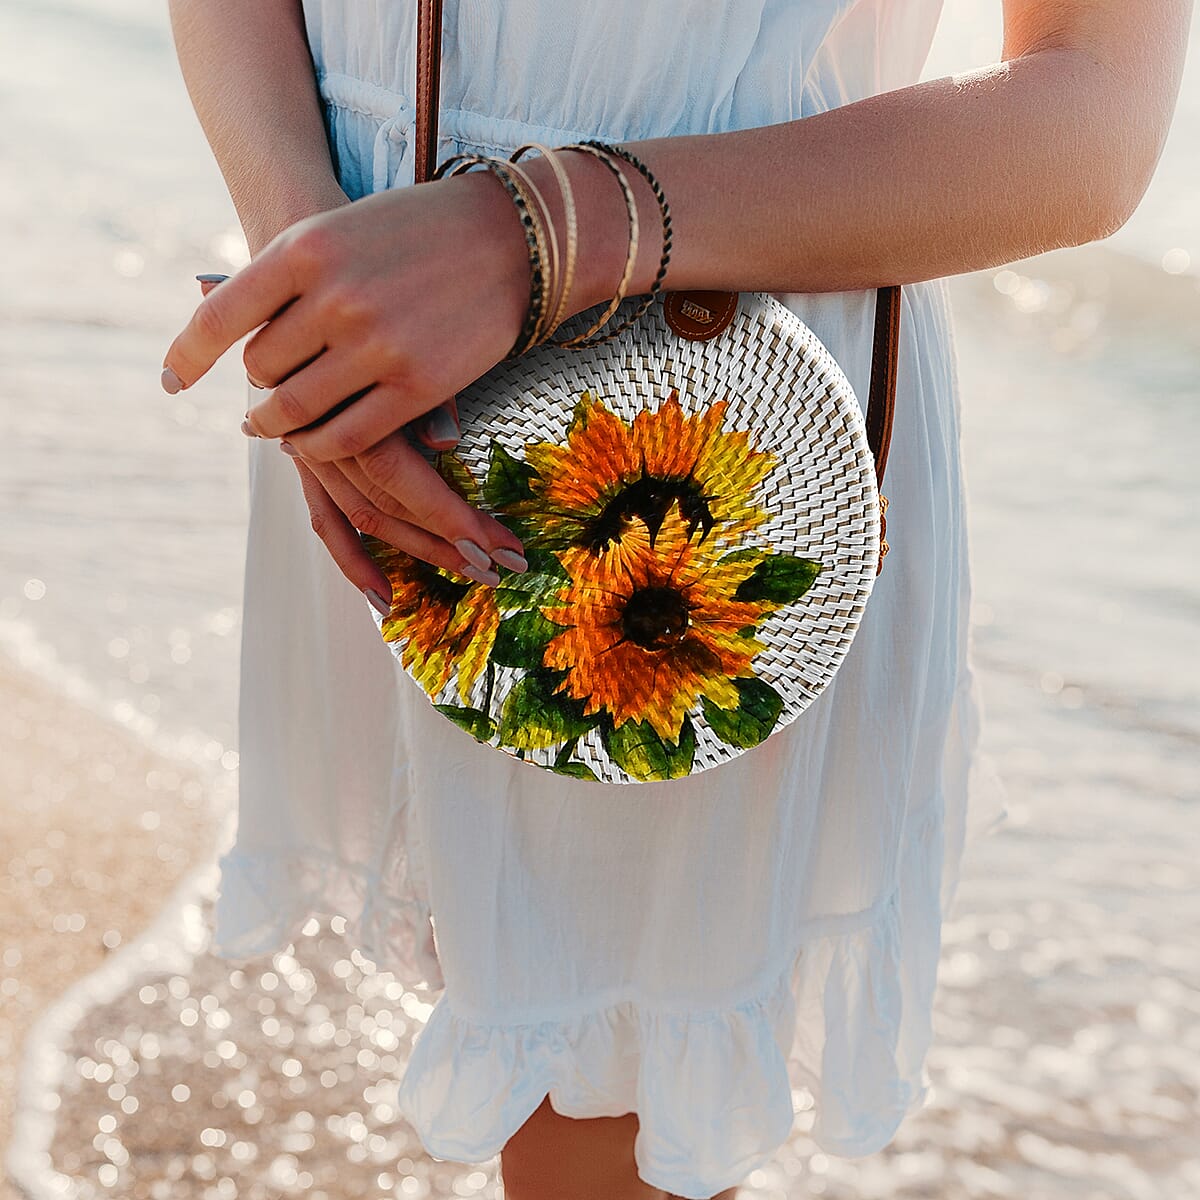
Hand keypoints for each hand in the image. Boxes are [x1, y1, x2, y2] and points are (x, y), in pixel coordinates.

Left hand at [170, 169, 532, 595]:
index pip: (222, 314)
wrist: (509, 236)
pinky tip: (316, 441)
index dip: (187, 353)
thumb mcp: (338, 229)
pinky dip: (322, 446)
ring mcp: (377, 346)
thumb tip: (230, 327)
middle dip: (259, 386)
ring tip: (273, 428)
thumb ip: (287, 276)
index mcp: (304, 248)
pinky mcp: (417, 387)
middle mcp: (334, 297)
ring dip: (279, 426)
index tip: (171, 383)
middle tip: (263, 396)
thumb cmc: (414, 229)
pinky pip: (348, 436)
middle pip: (263, 369)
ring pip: (299, 410)